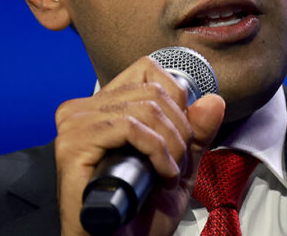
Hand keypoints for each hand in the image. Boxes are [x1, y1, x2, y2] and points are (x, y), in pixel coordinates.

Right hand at [54, 57, 224, 235]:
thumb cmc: (137, 216)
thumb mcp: (178, 169)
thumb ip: (196, 135)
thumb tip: (214, 100)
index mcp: (101, 108)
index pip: (147, 69)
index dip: (177, 99)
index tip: (181, 137)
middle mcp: (82, 110)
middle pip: (152, 90)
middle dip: (180, 129)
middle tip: (178, 163)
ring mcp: (74, 125)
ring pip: (145, 108)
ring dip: (171, 144)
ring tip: (169, 173)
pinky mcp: (72, 145)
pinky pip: (129, 127)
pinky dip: (157, 150)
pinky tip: (161, 174)